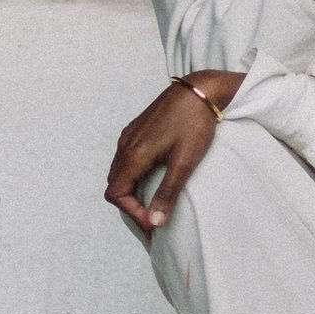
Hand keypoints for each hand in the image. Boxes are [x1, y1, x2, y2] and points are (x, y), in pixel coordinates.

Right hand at [104, 74, 241, 234]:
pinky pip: (125, 160)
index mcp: (134, 154)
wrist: (200, 89)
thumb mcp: (184, 162)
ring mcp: (129, 136)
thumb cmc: (194, 124)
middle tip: (152, 222)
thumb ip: (167, 193)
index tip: (154, 224)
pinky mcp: (136, 131)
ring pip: (119, 173)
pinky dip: (133, 178)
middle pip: (115, 186)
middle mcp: (125, 145)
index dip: (132, 213)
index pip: (117, 194)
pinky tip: (151, 182)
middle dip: (130, 207)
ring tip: (151, 206)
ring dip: (131, 193)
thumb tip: (155, 223)